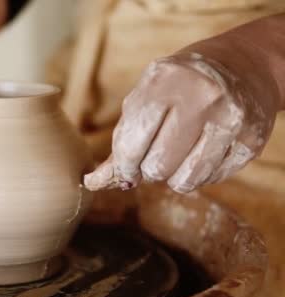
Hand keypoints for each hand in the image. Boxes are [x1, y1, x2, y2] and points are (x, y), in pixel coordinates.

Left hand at [84, 52, 275, 192]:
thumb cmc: (177, 87)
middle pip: (159, 167)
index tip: (128, 168)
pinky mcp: (252, 138)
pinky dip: (201, 173)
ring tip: (179, 154)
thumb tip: (93, 182)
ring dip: (175, 176)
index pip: (133, 144)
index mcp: (164, 81)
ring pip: (187, 180)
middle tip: (155, 156)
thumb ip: (122, 140)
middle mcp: (201, 97)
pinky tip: (203, 150)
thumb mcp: (145, 99)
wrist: (239, 66)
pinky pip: (213, 178)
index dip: (125, 166)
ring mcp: (230, 118)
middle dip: (150, 170)